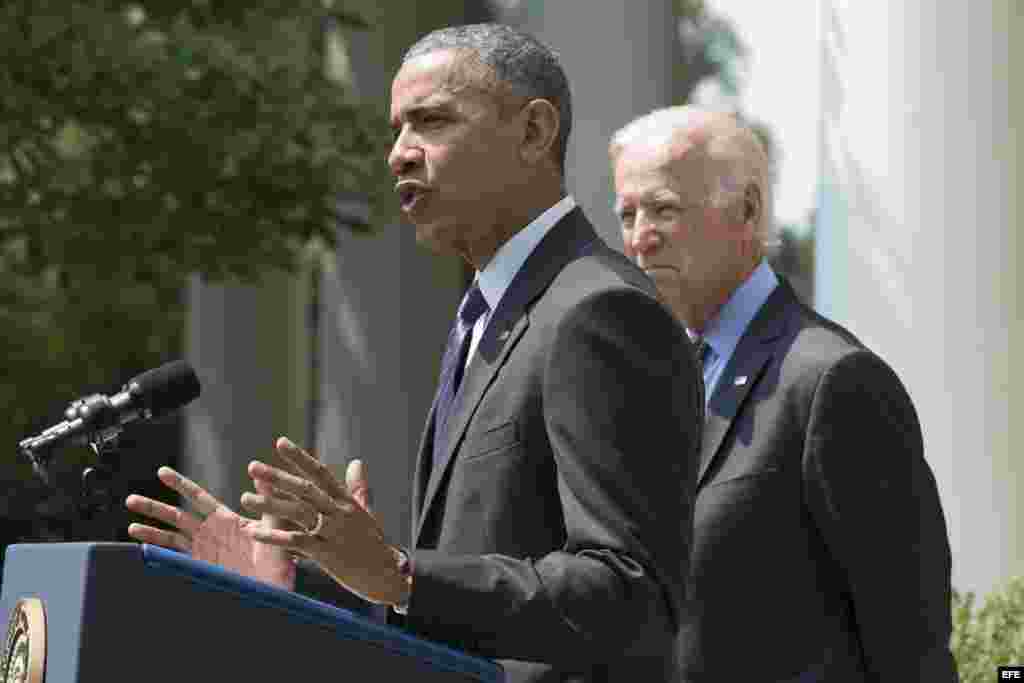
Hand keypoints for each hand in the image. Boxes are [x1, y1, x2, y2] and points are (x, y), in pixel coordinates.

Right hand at [125, 466, 296, 589]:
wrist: (275, 590)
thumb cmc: (280, 558)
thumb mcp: (274, 524)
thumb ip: (266, 499)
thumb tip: (263, 471)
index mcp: (227, 520)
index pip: (199, 498)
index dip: (180, 485)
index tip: (161, 472)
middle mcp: (211, 534)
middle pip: (177, 516)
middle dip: (154, 507)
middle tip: (129, 498)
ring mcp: (204, 552)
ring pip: (172, 537)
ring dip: (151, 530)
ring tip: (129, 523)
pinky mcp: (202, 567)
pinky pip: (177, 557)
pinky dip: (159, 551)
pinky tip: (142, 547)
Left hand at [240, 436, 408, 605]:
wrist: (387, 574)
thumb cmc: (374, 544)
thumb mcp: (366, 512)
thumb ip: (357, 487)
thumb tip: (357, 462)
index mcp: (346, 500)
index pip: (320, 473)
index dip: (300, 457)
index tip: (280, 443)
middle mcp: (339, 512)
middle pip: (305, 489)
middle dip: (278, 477)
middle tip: (253, 466)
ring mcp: (333, 532)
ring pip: (298, 512)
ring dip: (270, 504)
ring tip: (246, 498)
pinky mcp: (327, 554)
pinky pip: (296, 542)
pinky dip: (274, 536)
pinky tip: (255, 532)